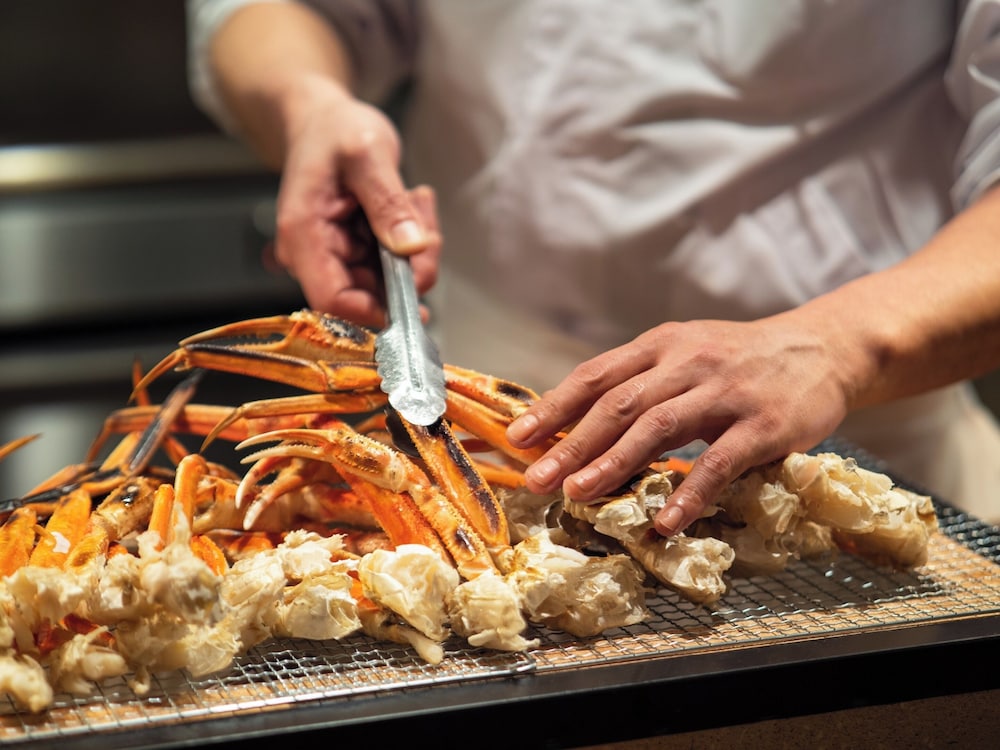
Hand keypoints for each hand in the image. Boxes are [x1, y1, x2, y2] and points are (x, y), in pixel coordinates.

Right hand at [272, 82, 440, 327]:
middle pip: (370, 297)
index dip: (376, 310)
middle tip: (425, 220)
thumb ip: (388, 201)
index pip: (333, 301)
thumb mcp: (366, 154)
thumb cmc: (336, 130)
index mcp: (303, 236)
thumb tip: (410, 246)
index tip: (416, 295)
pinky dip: (414, 241)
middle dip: (411, 268)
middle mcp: (315, 257)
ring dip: (417, 250)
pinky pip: (396, 267)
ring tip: (416, 200)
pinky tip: (411, 203)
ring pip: (390, 284)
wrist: (326, 122)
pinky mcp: (358, 255)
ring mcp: (338, 259)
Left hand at [505, 316, 851, 535]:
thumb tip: (576, 421)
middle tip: (536, 477)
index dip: (555, 406)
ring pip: (659, 427)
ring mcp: (726, 392)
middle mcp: (688, 362)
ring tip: (579, 493)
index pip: (597, 375)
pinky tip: (665, 521)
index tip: (517, 436)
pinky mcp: (764, 424)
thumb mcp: (686, 353)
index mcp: (662, 345)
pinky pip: (720, 462)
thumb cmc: (740, 360)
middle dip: (572, 442)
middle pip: (619, 403)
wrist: (824, 348)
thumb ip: (640, 380)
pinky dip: (690, 492)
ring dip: (615, 463)